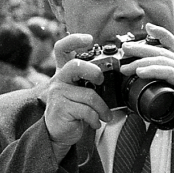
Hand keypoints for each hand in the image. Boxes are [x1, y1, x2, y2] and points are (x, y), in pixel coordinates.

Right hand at [43, 34, 113, 158]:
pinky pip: (86, 110)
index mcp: (64, 72)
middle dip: (94, 72)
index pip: (62, 48)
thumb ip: (90, 82)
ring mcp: (58, 93)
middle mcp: (59, 79)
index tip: (89, 39)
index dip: (74, 40)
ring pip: (89, 95)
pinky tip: (95, 123)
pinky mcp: (60, 108)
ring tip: (105, 115)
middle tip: (101, 80)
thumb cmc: (73, 111)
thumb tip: (115, 77)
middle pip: (76, 66)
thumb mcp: (81, 92)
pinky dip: (95, 118)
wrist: (59, 133)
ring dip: (102, 108)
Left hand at [119, 24, 173, 147]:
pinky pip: (169, 73)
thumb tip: (141, 94)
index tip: (148, 28)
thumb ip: (162, 92)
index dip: (161, 34)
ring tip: (127, 65)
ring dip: (142, 61)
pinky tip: (141, 72)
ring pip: (164, 60)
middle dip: (142, 47)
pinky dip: (153, 70)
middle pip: (164, 51)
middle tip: (125, 48)